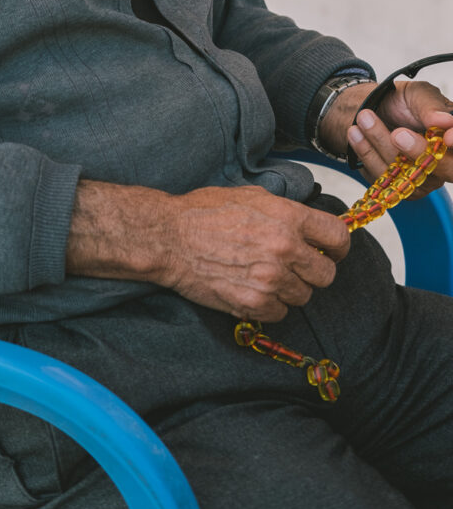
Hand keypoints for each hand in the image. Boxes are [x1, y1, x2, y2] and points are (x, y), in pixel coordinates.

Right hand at [159, 185, 349, 321]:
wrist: (170, 238)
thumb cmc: (204, 212)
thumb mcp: (251, 195)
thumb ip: (286, 211)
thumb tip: (309, 225)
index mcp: (287, 216)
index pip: (338, 237)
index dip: (337, 247)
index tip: (331, 251)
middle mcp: (284, 248)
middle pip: (326, 274)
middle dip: (313, 271)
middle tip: (294, 267)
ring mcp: (271, 278)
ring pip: (304, 296)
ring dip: (289, 289)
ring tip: (264, 276)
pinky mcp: (254, 303)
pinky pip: (281, 313)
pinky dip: (270, 305)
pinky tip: (251, 288)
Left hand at [347, 80, 452, 194]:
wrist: (372, 108)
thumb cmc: (402, 101)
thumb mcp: (417, 94)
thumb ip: (431, 107)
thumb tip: (446, 121)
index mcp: (452, 137)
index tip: (446, 137)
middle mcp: (445, 164)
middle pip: (441, 169)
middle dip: (417, 151)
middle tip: (397, 133)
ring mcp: (422, 179)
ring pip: (407, 174)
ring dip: (381, 144)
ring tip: (363, 118)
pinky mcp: (398, 188)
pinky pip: (384, 180)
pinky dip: (367, 154)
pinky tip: (355, 134)